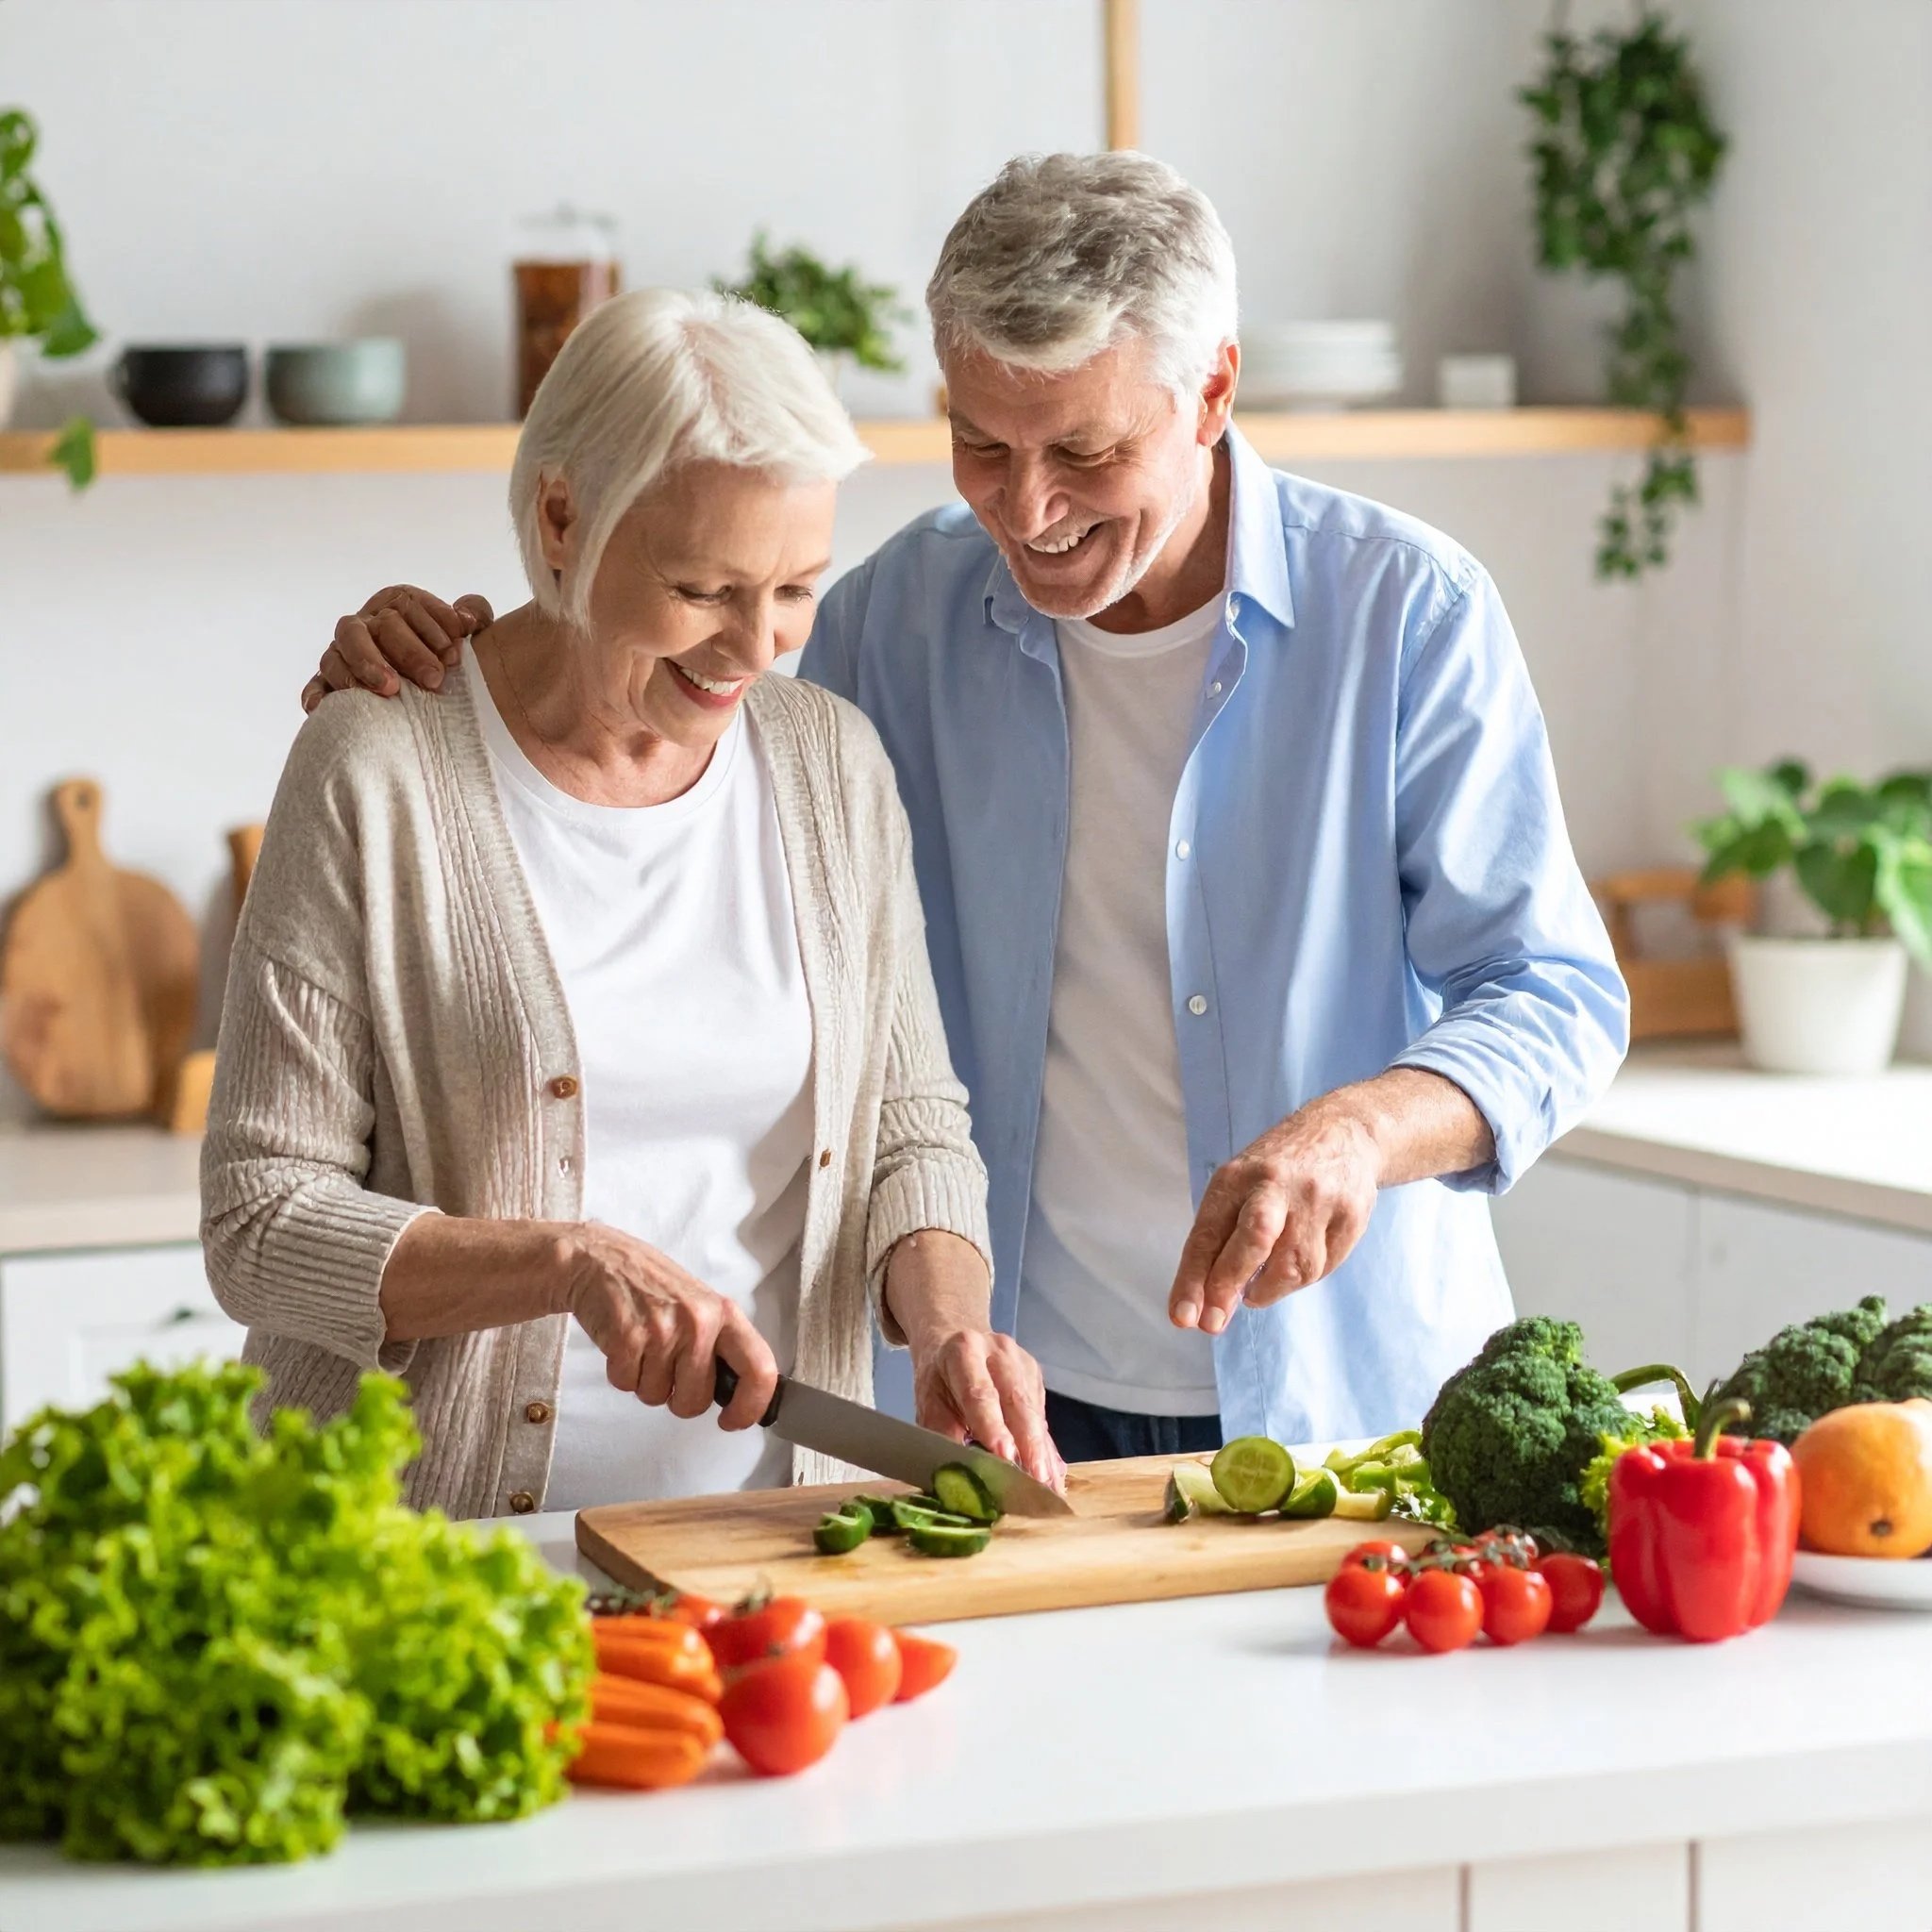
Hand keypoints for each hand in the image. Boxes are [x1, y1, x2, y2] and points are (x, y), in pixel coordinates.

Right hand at [301, 586, 494, 713]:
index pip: (407, 603)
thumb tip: (467, 619)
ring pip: (341, 651)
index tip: (455, 654)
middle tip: (434, 679)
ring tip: (390, 690)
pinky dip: (317, 694)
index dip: (432, 626)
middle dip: (409, 652)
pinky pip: (316, 684)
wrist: (431, 685)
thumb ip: (474, 613)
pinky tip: (323, 707)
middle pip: (377, 628)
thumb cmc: (447, 653)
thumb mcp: (465, 629)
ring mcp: (343, 652)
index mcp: (396, 603)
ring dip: (365, 669)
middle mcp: (365, 623)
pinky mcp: (328, 681)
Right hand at [555, 1221, 776, 1428]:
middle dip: (679, 1398)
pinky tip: (624, 1344)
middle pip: (697, 1401)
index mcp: (724, 1313)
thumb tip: (741, 1395)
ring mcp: (662, 1330)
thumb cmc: (654, 1288)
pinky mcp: (627, 1338)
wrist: (601, 1260)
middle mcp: (699, 1321)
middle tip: (667, 1367)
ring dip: (646, 1382)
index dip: (751, 1406)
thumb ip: (721, 1346)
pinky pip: (627, 1386)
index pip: (759, 1368)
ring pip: (657, 1398)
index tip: (733, 1421)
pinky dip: (622, 1374)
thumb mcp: (701, 1306)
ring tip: (643, 1346)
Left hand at [884, 1228, 1063, 1489]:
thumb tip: (956, 1472)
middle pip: (1017, 1402)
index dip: (993, 1427)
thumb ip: (940, 1432)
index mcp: (964, 1351)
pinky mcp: (1036, 1379)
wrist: (956, 1340)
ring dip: (1042, 1454)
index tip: (1005, 1458)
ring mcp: (1023, 1364)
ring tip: (1048, 1489)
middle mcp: (999, 1352)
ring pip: (1035, 1413)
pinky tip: (1052, 1477)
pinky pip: (1043, 1419)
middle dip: (1029, 1445)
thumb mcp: (928, 1400)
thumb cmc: (939, 1378)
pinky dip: (1046, 1450)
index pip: (980, 1393)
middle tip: (1036, 1481)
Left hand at [1168, 1098, 1381, 1335]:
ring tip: (1261, 1285)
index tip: (1183, 1318)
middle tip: (1213, 1322)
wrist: (1344, 1131)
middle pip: (1254, 1238)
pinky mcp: (1351, 1214)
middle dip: (1229, 1283)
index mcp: (1236, 1177)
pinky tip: (1298, 1260)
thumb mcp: (1238, 1190)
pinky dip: (1304, 1278)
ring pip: (1295, 1268)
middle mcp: (1276, 1184)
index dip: (1193, 1280)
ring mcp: (1318, 1198)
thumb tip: (1208, 1311)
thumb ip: (1221, 1246)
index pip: (1208, 1234)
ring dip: (1271, 1290)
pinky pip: (1325, 1267)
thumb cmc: (1275, 1173)